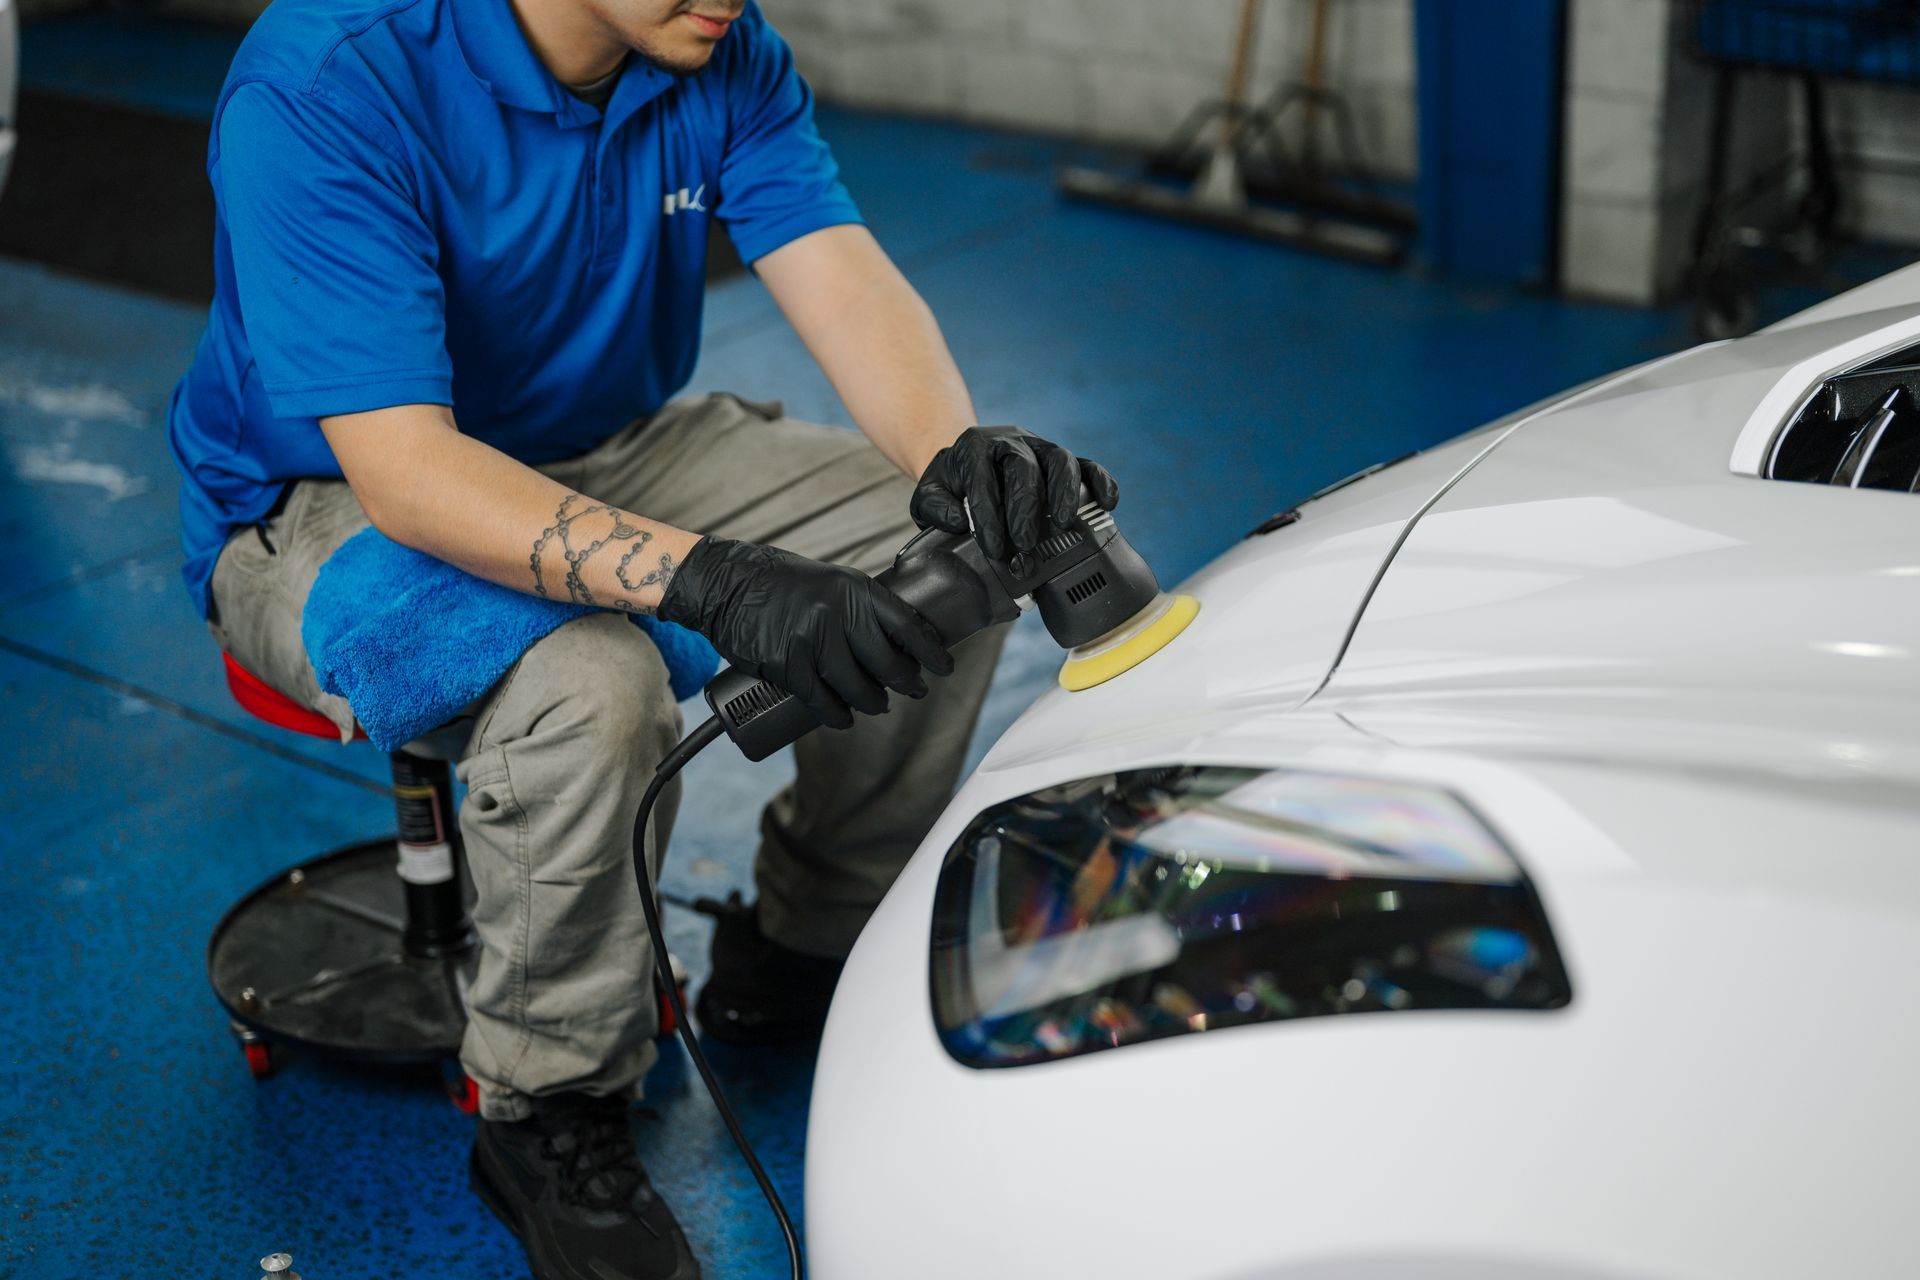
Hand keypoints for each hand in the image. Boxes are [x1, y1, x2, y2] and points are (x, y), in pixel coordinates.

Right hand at [657, 536, 953, 728]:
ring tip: (877, 704)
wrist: (724, 584)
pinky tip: (842, 717)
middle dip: (906, 683)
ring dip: (872, 702)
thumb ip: (856, 605)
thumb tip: (891, 637)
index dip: (930, 650)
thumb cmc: (777, 582)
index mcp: (853, 589)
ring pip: (856, 687)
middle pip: (886, 663)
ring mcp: (812, 641)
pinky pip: (820, 699)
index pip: (906, 624)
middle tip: (914, 690)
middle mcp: (837, 614)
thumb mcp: (828, 581)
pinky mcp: (788, 664)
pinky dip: (835, 714)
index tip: (945, 666)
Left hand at [911, 426, 1118, 573]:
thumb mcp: (928, 494)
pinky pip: (1087, 465)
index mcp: (974, 449)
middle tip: (1025, 546)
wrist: (970, 463)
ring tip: (1062, 524)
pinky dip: (1100, 482)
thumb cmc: (952, 484)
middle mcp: (1011, 443)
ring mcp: (1040, 449)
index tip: (993, 548)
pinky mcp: (1061, 461)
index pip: (983, 479)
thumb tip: (957, 521)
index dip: (989, 516)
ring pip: (1060, 460)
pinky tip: (1107, 503)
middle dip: (1025, 510)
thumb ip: (932, 506)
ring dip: (1064, 493)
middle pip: (1024, 468)